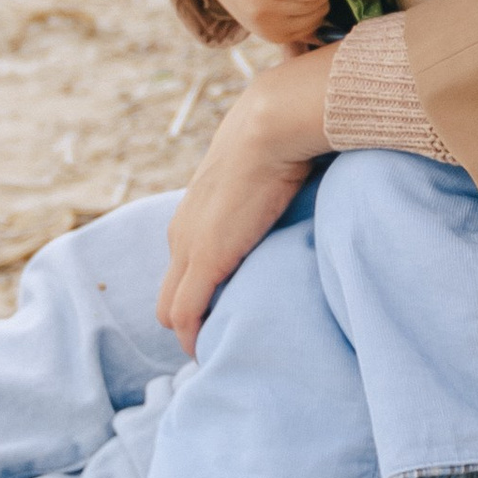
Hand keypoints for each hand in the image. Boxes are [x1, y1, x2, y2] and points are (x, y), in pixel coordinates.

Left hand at [158, 50, 333, 348]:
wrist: (272, 123)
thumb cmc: (283, 137)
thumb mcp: (271, 170)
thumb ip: (274, 192)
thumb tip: (308, 194)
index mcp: (196, 213)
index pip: (183, 270)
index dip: (203, 296)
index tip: (231, 314)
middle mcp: (182, 232)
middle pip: (169, 295)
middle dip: (193, 322)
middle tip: (228, 341)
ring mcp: (188, 247)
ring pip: (170, 309)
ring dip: (195, 332)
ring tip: (226, 349)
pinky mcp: (204, 261)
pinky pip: (186, 315)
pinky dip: (195, 339)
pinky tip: (213, 354)